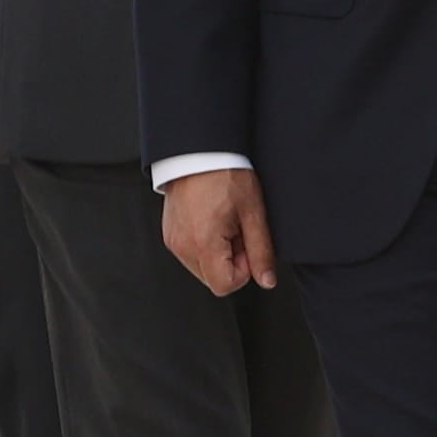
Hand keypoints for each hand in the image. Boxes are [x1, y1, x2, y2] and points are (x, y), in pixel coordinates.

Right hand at [163, 165, 279, 295]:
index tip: (247, 244)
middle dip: (231, 261)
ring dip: (218, 252)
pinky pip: (191, 253)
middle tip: (237, 229)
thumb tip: (267, 279)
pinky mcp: (170, 235)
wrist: (199, 150)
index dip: (244, 270)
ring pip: (203, 267)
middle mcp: (183, 247)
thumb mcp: (253, 212)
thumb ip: (261, 250)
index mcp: (203, 243)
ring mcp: (173, 241)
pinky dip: (205, 244)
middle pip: (213, 279)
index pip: (225, 286)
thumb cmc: (224, 173)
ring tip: (224, 221)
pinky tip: (212, 220)